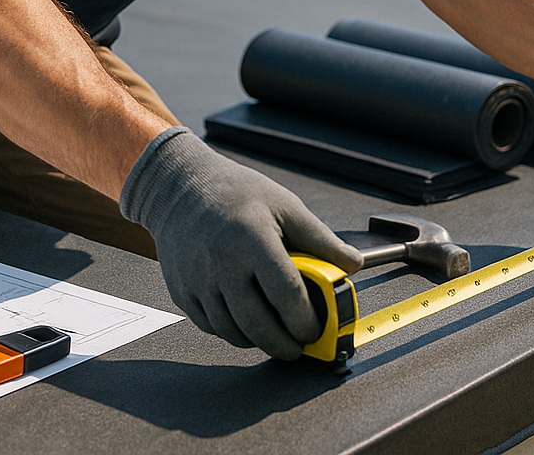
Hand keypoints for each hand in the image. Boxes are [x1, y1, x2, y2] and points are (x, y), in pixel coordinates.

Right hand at [120, 127, 361, 358]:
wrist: (180, 186)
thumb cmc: (236, 192)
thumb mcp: (285, 205)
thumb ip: (320, 239)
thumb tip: (353, 265)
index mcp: (253, 239)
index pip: (287, 295)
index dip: (306, 321)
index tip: (317, 329)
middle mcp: (221, 263)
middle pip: (259, 325)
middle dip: (285, 345)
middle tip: (300, 345)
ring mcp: (197, 280)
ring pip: (233, 332)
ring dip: (259, 342)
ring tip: (276, 334)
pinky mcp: (181, 291)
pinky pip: (211, 327)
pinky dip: (233, 332)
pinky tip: (247, 321)